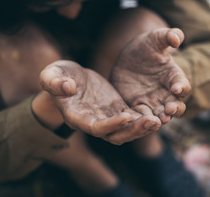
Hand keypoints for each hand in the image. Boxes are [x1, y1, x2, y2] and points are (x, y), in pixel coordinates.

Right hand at [39, 60, 160, 144]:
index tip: (126, 116)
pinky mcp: (117, 109)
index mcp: (77, 117)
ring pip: (126, 130)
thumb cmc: (57, 76)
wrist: (69, 78)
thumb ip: (54, 81)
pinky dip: (143, 118)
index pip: (95, 127)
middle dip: (133, 131)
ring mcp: (107, 117)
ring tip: (158, 121)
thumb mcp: (51, 74)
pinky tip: (157, 113)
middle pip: (115, 135)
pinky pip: (132, 118)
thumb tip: (67, 87)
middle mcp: (93, 122)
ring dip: (141, 128)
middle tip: (151, 122)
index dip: (110, 125)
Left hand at [111, 28, 190, 123]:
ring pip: (160, 114)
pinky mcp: (137, 106)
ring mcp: (152, 101)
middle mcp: (166, 92)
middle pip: (175, 105)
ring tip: (157, 121)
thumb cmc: (146, 47)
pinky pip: (141, 116)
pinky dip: (141, 120)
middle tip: (169, 111)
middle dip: (174, 109)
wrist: (127, 58)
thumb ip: (168, 36)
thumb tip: (177, 39)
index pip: (182, 85)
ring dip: (159, 119)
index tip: (177, 88)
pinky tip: (137, 122)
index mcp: (173, 76)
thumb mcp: (155, 38)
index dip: (181, 87)